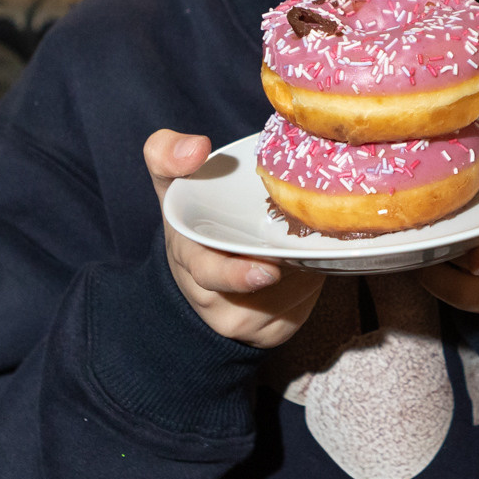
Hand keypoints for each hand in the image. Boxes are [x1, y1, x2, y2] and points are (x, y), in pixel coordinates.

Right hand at [149, 128, 325, 346]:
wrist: (204, 272)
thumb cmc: (193, 219)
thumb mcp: (172, 185)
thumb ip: (166, 154)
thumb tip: (196, 147)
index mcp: (191, 261)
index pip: (210, 276)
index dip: (237, 276)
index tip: (267, 271)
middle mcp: (216, 300)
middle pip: (259, 292)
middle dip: (287, 272)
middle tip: (308, 251)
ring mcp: (245, 321)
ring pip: (288, 299)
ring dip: (306, 273)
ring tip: (310, 241)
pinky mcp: (272, 331)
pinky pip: (300, 310)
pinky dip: (312, 285)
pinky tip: (312, 262)